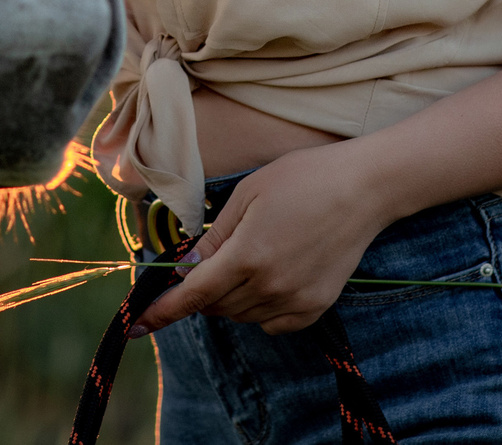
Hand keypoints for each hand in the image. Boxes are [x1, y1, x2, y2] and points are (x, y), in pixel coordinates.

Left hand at [129, 144, 395, 336]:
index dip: (161, 311)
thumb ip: (215, 237)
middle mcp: (270, 286)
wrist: (365, 188)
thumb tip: (186, 268)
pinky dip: (258, 310)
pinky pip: (272, 324)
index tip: (136, 324)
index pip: (192, 295)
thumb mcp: (249, 195)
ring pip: (241, 316)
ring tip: (244, 259)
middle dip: (199, 290)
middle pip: (215, 306)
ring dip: (228, 298)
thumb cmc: (303, 178)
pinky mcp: (316, 307)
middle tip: (205, 262)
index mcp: (247, 255)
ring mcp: (296, 300)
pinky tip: (267, 279)